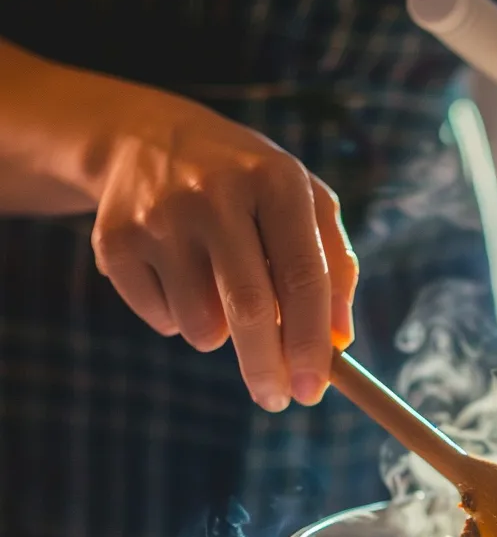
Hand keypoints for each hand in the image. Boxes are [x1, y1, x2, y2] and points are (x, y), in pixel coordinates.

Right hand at [90, 92, 357, 410]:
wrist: (145, 138)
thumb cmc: (248, 185)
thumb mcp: (303, 203)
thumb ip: (333, 266)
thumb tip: (340, 339)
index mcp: (276, 182)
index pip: (302, 276)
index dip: (311, 341)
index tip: (313, 389)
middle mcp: (216, 194)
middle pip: (249, 308)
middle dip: (266, 367)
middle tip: (275, 398)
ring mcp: (160, 217)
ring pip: (201, 324)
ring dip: (221, 335)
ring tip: (221, 295)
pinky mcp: (115, 241)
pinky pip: (161, 318)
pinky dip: (180, 319)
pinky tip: (180, 276)